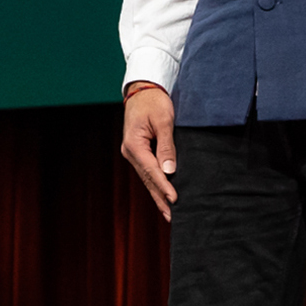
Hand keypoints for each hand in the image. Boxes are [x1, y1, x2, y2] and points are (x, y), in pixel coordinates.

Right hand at [119, 83, 178, 221]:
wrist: (142, 89)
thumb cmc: (153, 102)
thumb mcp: (163, 121)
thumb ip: (167, 146)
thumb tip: (170, 170)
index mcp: (134, 145)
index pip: (152, 170)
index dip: (164, 186)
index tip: (175, 199)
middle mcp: (130, 152)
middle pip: (147, 179)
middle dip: (159, 198)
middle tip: (171, 216)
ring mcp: (132, 153)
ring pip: (146, 178)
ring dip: (157, 194)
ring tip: (168, 211)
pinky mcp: (138, 151)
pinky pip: (147, 171)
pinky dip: (155, 183)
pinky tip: (162, 193)